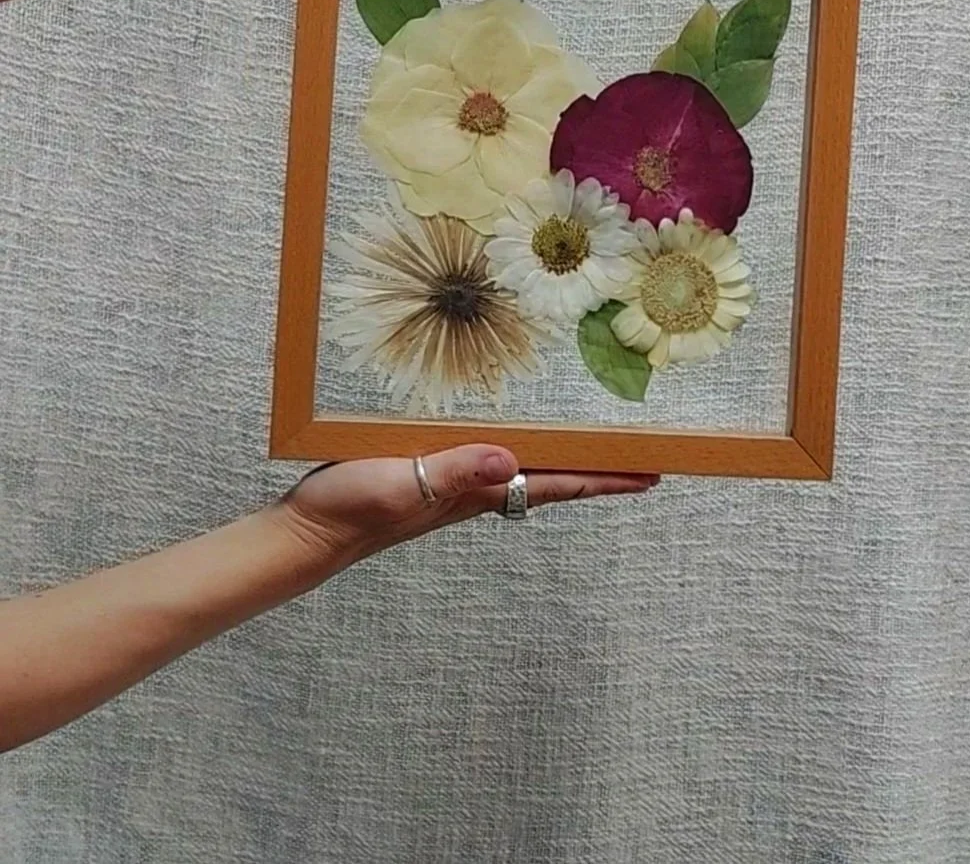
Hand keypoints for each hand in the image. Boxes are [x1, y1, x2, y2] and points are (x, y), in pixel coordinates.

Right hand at [279, 444, 657, 565]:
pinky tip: (516, 448)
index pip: (553, 483)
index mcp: (474, 493)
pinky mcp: (429, 480)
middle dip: (598, 474)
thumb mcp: (402, 482)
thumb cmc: (351, 509)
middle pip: (551, 481)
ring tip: (597, 455)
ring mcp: (453, 490)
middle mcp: (473, 494)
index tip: (649, 475)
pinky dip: (518, 456)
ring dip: (563, 466)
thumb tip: (511, 461)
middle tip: (644, 467)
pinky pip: (490, 466)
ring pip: (525, 475)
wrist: (307, 534)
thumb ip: (454, 471)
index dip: (602, 479)